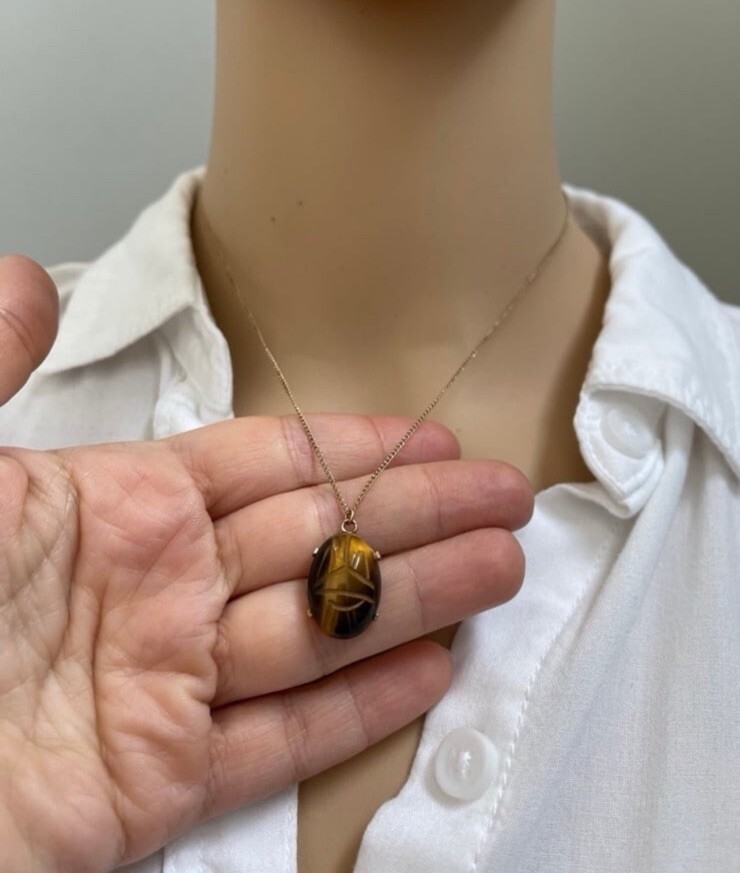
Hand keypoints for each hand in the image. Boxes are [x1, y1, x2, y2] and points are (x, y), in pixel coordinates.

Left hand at [0, 255, 532, 872]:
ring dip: (415, 602)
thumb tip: (26, 280)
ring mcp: (163, 685)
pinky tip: (424, 670)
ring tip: (496, 571)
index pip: (266, 467)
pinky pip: (278, 739)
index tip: (428, 440)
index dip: (353, 452)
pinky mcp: (157, 782)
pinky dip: (356, 708)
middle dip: (417, 518)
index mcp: (114, 508)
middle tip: (501, 499)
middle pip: (316, 543)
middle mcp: (154, 589)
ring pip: (318, 635)